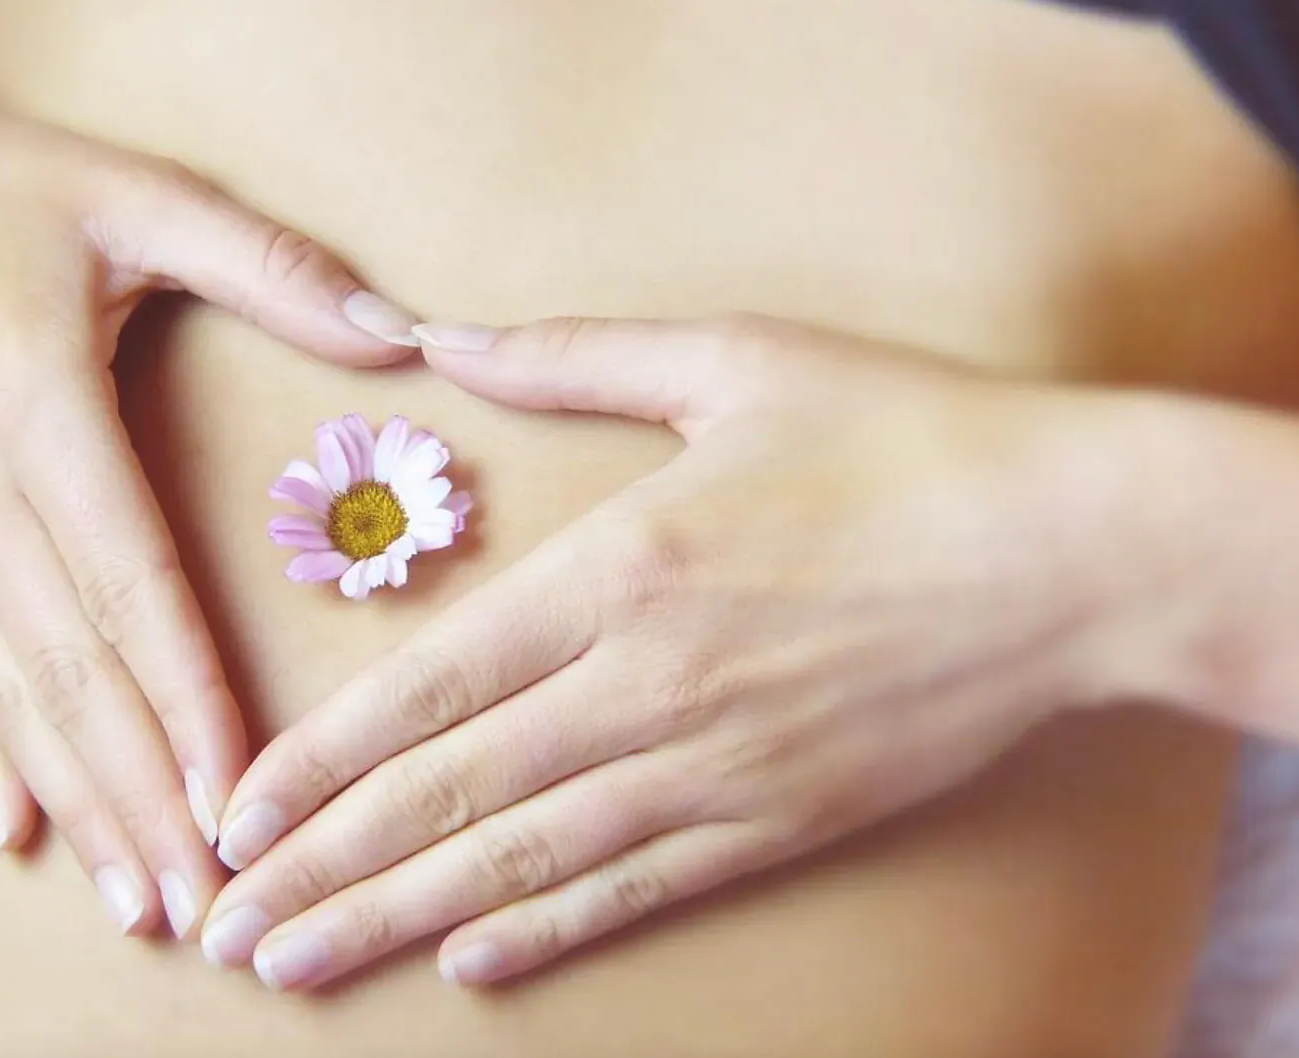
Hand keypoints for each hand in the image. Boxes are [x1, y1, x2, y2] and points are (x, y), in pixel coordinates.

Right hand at [0, 92, 415, 937]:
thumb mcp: (133, 195)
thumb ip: (269, 267)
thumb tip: (400, 335)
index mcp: (34, 407)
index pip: (128, 585)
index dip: (189, 701)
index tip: (239, 798)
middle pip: (67, 669)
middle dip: (143, 795)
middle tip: (207, 902)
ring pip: (3, 690)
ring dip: (74, 801)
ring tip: (137, 896)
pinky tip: (15, 829)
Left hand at [201, 315, 1170, 985]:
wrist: (1073, 549)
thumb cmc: (904, 436)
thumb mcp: (733, 360)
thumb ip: (572, 353)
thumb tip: (444, 334)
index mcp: (620, 568)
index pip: (430, 687)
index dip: (320, 761)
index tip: (238, 812)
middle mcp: (649, 684)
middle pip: (449, 794)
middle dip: (324, 868)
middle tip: (225, 926)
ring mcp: (717, 767)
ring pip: (525, 862)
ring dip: (401, 920)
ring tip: (300, 963)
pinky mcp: (782, 818)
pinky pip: (641, 889)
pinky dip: (548, 930)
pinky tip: (470, 965)